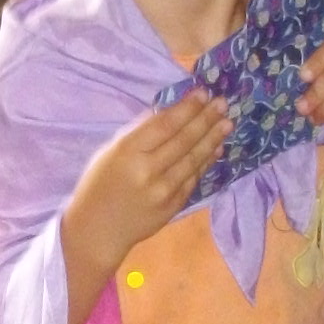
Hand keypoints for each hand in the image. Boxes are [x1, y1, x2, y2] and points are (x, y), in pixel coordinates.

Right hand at [63, 96, 228, 307]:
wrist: (97, 230)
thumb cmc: (99, 184)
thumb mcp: (110, 152)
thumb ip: (139, 133)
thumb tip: (169, 110)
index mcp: (128, 152)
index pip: (164, 125)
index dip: (187, 108)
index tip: (203, 93)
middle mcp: (148, 171)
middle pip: (184, 140)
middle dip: (206, 119)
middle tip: (223, 104)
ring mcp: (163, 191)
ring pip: (193, 160)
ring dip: (212, 139)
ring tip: (227, 123)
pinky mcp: (172, 206)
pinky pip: (193, 179)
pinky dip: (206, 162)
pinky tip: (216, 149)